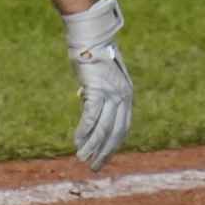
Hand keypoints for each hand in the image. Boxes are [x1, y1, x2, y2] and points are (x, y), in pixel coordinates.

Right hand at [63, 0, 132, 170]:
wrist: (90, 36)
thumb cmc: (93, 54)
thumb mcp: (101, 77)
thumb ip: (99, 93)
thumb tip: (86, 103)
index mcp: (127, 95)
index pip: (123, 127)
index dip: (113, 145)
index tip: (103, 158)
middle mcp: (123, 97)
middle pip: (115, 132)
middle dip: (104, 152)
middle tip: (94, 168)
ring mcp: (111, 93)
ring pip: (103, 128)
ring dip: (92, 146)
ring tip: (83, 159)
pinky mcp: (98, 90)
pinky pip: (91, 117)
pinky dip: (84, 132)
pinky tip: (77, 142)